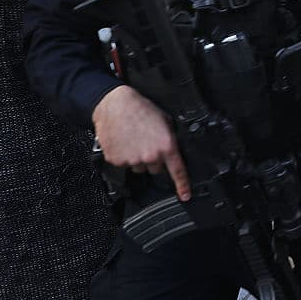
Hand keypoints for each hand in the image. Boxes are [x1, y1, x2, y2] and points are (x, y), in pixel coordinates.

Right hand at [91, 85, 191, 200]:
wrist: (115, 104)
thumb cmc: (140, 108)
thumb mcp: (165, 120)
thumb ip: (170, 137)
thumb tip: (173, 147)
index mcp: (166, 145)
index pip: (178, 171)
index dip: (183, 185)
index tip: (185, 196)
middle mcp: (150, 156)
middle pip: (156, 168)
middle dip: (154, 159)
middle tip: (147, 142)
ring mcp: (133, 160)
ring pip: (139, 167)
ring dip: (138, 158)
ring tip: (134, 139)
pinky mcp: (117, 160)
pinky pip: (124, 164)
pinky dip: (124, 155)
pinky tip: (124, 141)